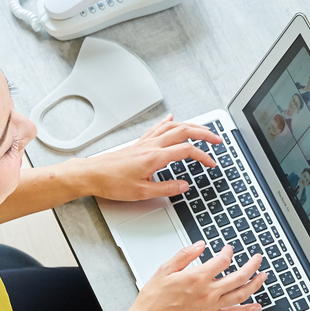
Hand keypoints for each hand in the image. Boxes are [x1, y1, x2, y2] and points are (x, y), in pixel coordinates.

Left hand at [79, 115, 221, 200]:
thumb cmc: (112, 182)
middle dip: (204, 133)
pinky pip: (157, 128)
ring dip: (191, 125)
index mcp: (155, 157)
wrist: (91, 174)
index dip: (203, 157)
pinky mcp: (138, 143)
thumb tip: (184, 185)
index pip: (186, 151)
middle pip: (184, 131)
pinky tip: (172, 118)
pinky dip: (168, 122)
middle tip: (217, 139)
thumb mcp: (142, 192)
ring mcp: (145, 142)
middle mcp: (152, 145)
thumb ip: (166, 188)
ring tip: (203, 129)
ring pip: (173, 127)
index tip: (212, 164)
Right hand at [121, 243, 265, 310]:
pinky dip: (248, 310)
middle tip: (257, 259)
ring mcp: (211, 306)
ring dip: (255, 284)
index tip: (229, 249)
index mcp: (197, 277)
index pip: (222, 261)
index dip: (228, 252)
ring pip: (241, 294)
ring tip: (263, 276)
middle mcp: (208, 292)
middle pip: (239, 276)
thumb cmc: (153, 300)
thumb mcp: (164, 270)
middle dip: (251, 265)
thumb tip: (199, 245)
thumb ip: (184, 255)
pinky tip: (256, 306)